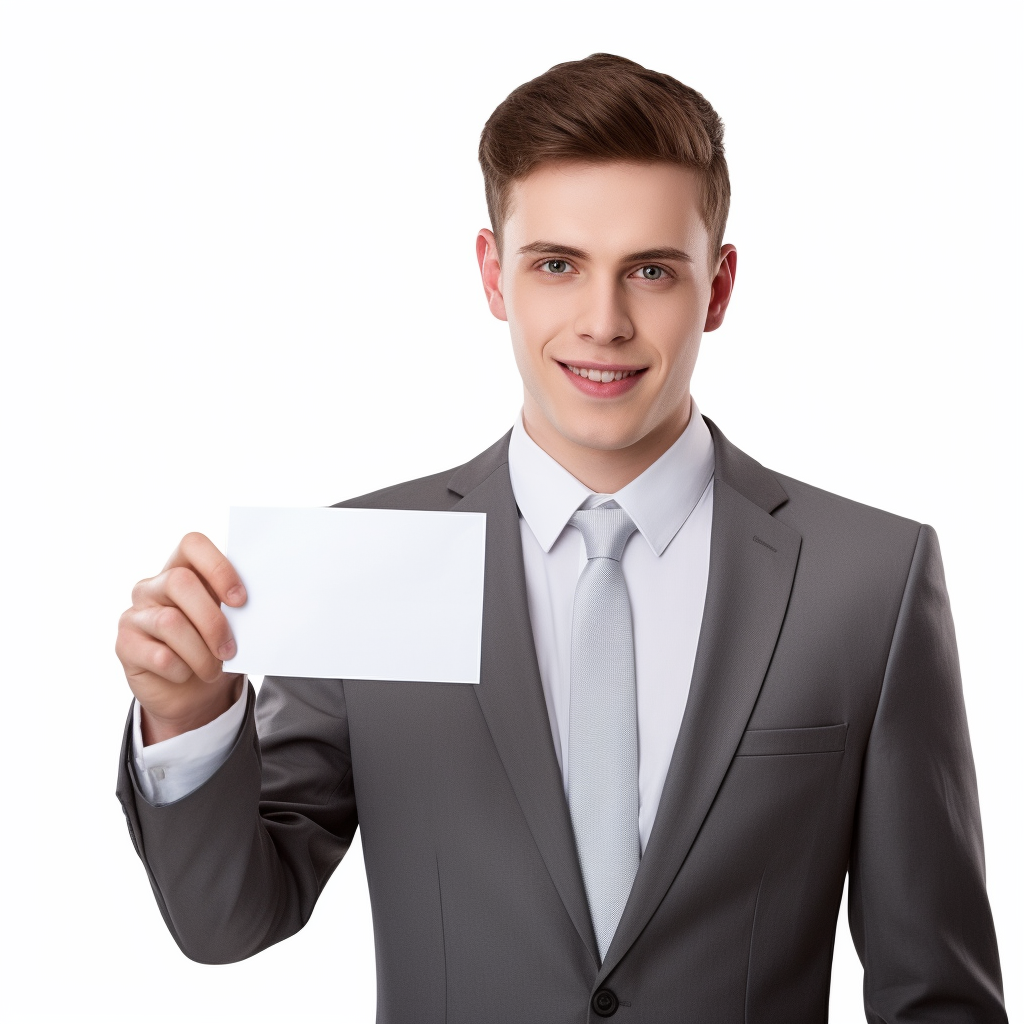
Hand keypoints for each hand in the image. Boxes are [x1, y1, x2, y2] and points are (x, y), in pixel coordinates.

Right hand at [116, 533, 246, 743]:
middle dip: (212, 620)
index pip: (193, 544)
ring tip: (213, 669)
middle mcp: (153, 586)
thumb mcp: (228, 625)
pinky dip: (181, 670)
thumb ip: (233, 608)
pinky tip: (186, 674)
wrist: (191, 694)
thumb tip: (256, 608)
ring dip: (201, 653)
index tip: (240, 600)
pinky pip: (159, 655)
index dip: (218, 567)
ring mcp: (135, 614)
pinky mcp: (124, 644)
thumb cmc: (212, 649)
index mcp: (182, 570)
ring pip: (170, 622)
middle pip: (180, 582)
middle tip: (230, 649)